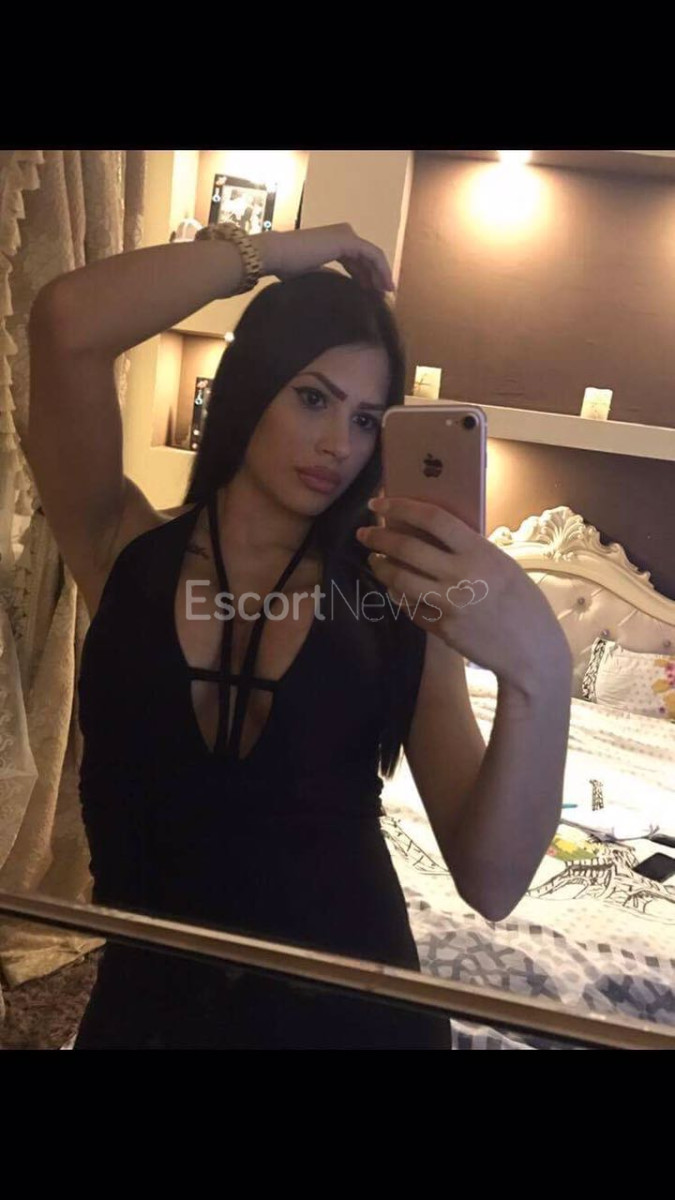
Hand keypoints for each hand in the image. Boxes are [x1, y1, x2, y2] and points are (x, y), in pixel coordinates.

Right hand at [254, 224, 395, 292]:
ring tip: (386, 294)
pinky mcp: (348, 240)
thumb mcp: (313, 275)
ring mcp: (346, 235)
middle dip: (376, 276)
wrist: (276, 255)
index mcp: (332, 242)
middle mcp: (342, 234)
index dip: (366, 276)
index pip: (356, 260)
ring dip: (381, 274)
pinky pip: (372, 255)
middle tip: (383, 296)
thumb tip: (339, 291)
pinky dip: (381, 270)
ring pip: (372, 256)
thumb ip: (328, 278)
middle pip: (366, 257)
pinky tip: (384, 286)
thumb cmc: (286, 267)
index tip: (372, 295)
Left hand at [356, 496, 572, 699]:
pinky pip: (411, 608)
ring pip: (399, 580)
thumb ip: (468, 550)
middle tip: (364, 534)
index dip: (400, 507)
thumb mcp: (500, 565)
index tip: (378, 503)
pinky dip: (400, 597)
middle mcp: (461, 575)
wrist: (532, 650)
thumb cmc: (521, 602)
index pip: (432, 518)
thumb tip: (428, 532)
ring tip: (375, 561)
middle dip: (378, 538)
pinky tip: (396, 590)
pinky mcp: (442, 630)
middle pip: (406, 548)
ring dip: (381, 568)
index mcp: (480, 551)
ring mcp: (449, 604)